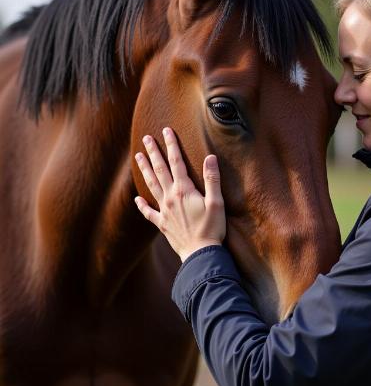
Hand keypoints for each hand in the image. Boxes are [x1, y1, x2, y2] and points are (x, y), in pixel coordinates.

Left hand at [134, 127, 225, 261]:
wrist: (200, 254)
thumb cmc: (212, 229)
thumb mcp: (217, 202)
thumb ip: (212, 179)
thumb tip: (210, 157)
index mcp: (183, 190)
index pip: (176, 162)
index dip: (171, 145)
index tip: (166, 130)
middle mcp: (170, 198)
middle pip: (159, 170)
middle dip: (153, 152)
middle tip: (146, 138)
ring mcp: (164, 211)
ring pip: (151, 185)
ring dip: (144, 170)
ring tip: (137, 157)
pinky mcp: (162, 224)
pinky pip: (149, 212)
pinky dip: (142, 205)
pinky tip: (137, 199)